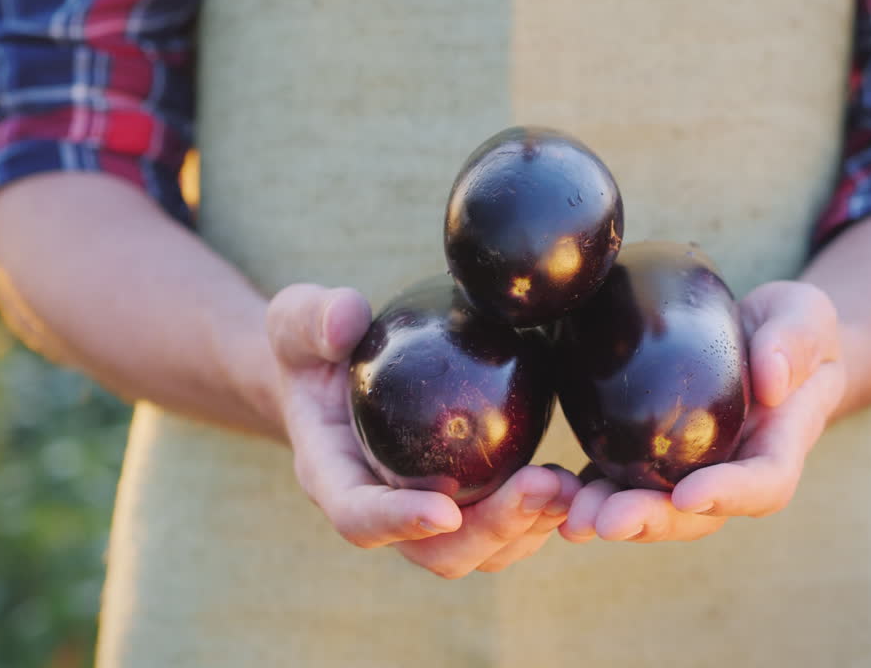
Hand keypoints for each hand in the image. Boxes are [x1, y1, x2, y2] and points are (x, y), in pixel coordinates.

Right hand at [266, 284, 580, 576]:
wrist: (331, 372)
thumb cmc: (313, 346)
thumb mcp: (298, 320)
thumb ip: (315, 318)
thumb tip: (347, 321)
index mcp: (331, 474)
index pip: (359, 517)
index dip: (400, 522)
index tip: (447, 511)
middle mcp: (378, 508)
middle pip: (433, 552)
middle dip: (490, 531)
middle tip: (542, 486)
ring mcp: (422, 513)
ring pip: (475, 552)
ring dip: (525, 529)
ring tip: (567, 487)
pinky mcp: (460, 503)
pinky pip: (500, 532)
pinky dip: (537, 519)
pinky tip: (571, 483)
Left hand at [559, 281, 843, 542]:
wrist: (769, 339)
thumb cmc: (795, 329)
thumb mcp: (807, 318)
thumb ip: (794, 342)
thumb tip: (770, 380)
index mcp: (779, 444)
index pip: (763, 484)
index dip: (727, 496)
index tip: (689, 495)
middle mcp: (735, 470)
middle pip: (699, 514)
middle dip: (653, 520)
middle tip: (608, 521)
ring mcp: (694, 470)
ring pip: (657, 508)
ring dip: (614, 515)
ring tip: (572, 518)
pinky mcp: (656, 457)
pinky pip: (625, 481)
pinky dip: (591, 491)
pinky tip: (554, 494)